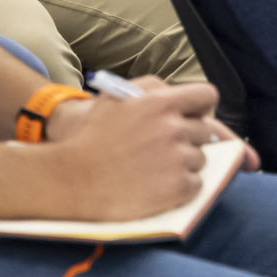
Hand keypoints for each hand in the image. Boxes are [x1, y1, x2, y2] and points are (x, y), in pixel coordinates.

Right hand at [42, 77, 234, 219]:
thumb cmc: (90, 136)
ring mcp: (178, 159)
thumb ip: (150, 88)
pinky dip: (182, 188)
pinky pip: (196, 185)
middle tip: (163, 150)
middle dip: (187, 139)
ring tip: (155, 169)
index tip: (192, 118)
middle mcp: (174, 128)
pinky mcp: (177, 187)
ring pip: (200, 159)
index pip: (206, 96)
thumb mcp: (114, 96)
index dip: (200, 107)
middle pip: (203, 132)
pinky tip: (159, 187)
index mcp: (161, 102)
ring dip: (184, 164)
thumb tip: (176, 93)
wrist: (70, 179)